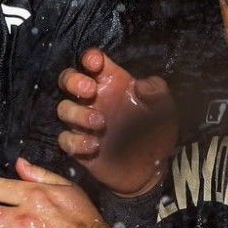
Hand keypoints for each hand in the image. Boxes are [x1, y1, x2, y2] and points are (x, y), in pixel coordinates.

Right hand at [54, 48, 174, 197]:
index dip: (90, 57)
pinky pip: (65, 139)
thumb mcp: (164, 109)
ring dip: (77, 114)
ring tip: (101, 123)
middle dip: (73, 80)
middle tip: (90, 90)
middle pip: (68, 79)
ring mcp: (83, 123)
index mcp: (112, 83)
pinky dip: (76, 141)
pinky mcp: (79, 147)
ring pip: (63, 109)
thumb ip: (157, 91)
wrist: (152, 169)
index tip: (96, 64)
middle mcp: (93, 99)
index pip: (92, 61)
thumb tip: (140, 85)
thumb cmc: (157, 132)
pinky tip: (94, 145)